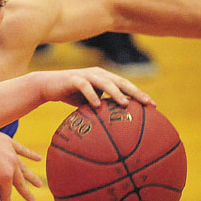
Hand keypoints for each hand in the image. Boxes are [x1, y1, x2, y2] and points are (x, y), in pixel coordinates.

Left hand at [0, 132, 42, 200]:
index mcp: (5, 176)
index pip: (7, 192)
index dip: (6, 200)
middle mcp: (12, 165)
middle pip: (20, 181)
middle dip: (25, 192)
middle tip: (32, 200)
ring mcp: (12, 153)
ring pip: (24, 167)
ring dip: (31, 177)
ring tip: (39, 184)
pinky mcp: (9, 143)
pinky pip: (22, 150)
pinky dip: (30, 155)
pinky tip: (39, 158)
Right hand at [34, 67, 154, 107]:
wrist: (48, 85)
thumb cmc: (71, 94)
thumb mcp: (90, 101)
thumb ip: (103, 107)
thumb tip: (117, 127)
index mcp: (105, 78)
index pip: (126, 85)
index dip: (140, 94)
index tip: (153, 106)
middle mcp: (99, 74)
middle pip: (121, 82)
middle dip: (135, 92)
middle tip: (147, 104)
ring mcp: (87, 75)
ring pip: (105, 82)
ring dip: (116, 93)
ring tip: (125, 104)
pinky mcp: (74, 79)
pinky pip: (85, 86)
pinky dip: (92, 95)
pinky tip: (97, 104)